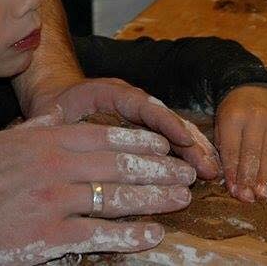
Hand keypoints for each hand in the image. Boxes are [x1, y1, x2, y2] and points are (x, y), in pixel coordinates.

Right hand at [0, 109, 194, 263]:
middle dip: (158, 167)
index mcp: (45, 139)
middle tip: (186, 171)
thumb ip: (36, 127)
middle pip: (119, 163)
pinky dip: (129, 233)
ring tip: (180, 198)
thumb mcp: (3, 140)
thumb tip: (58, 113)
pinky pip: (99, 234)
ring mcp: (54, 200)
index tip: (165, 143)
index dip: (140, 140)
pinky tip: (152, 233)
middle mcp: (54, 165)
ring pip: (115, 196)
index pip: (104, 135)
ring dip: (154, 197)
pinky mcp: (49, 235)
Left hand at [29, 78, 221, 180]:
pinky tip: (202, 171)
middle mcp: (133, 102)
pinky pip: (171, 140)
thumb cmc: (55, 105)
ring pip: (174, 130)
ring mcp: (142, 116)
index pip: (143, 106)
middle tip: (209, 167)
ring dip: (193, 150)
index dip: (164, 122)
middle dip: (189, 143)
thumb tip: (54, 126)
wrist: (59, 95)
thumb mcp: (53, 113)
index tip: (182, 139)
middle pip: (167, 121)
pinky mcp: (146, 131)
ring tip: (213, 172)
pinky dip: (187, 154)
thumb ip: (57, 121)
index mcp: (112, 93)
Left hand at [214, 84, 266, 201]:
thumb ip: (225, 148)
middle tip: (249, 199)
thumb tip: (233, 180)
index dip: (234, 173)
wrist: (253, 86)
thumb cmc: (233, 111)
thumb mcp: (221, 123)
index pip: (232, 150)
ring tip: (264, 195)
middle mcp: (256, 118)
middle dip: (251, 179)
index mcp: (233, 117)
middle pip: (253, 154)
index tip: (235, 191)